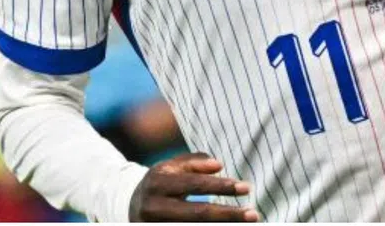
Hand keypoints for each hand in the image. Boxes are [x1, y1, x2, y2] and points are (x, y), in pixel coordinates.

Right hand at [128, 152, 257, 221]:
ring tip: (245, 225)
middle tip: (254, 214)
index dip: (221, 186)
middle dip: (228, 214)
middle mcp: (154, 206)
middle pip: (197, 213)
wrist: (130, 208)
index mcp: (157, 181)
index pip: (195, 184)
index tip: (246, 187)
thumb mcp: (170, 168)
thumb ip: (194, 163)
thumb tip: (219, 165)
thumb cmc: (159, 185)